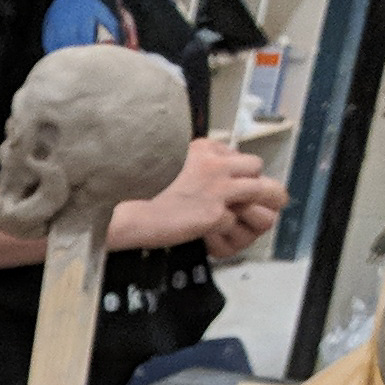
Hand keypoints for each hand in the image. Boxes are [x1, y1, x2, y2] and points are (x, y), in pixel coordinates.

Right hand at [111, 134, 275, 255]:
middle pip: (255, 166)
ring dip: (262, 203)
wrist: (123, 212)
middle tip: (259, 197)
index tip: (233, 183)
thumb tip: (209, 171)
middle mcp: (214, 164)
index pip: (235, 154)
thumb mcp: (168, 164)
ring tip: (261, 215)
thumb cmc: (137, 190)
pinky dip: (224, 231)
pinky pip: (232, 222)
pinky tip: (212, 235)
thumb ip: (192, 164)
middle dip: (258, 183)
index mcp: (202, 149)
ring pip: (261, 190)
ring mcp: (216, 189)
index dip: (238, 170)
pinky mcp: (213, 214)